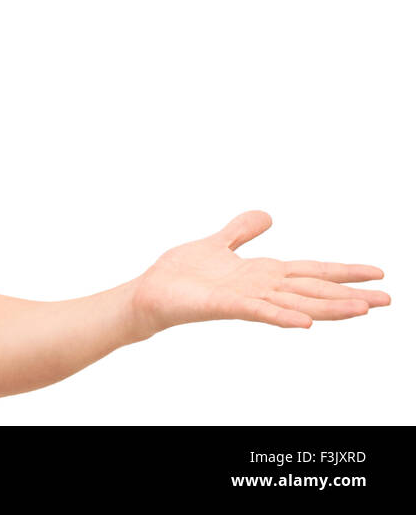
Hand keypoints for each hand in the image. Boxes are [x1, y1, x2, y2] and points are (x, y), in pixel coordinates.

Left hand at [129, 210, 388, 339]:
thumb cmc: (181, 274)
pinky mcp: (224, 306)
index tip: (378, 274)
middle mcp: (260, 288)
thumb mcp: (217, 242)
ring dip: (327, 308)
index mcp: (261, 273)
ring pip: (294, 304)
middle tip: (389, 300)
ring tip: (362, 310)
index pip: (310, 271)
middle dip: (349, 295)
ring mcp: (245, 299)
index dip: (342, 271)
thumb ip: (242, 231)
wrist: (150, 292)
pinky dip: (282, 317)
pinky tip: (305, 324)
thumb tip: (268, 215)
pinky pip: (258, 312)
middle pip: (312, 290)